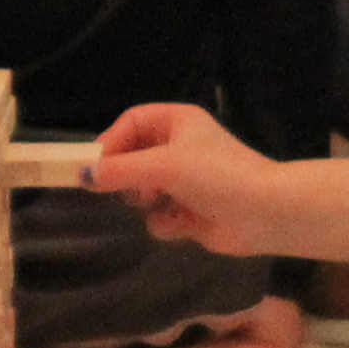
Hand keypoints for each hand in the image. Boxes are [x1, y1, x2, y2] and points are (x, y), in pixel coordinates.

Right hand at [88, 103, 280, 254]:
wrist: (266, 213)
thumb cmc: (216, 175)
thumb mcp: (164, 165)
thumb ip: (120, 170)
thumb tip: (82, 176)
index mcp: (178, 122)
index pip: (131, 122)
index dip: (110, 141)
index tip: (92, 165)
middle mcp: (180, 148)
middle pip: (133, 157)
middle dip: (126, 175)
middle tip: (113, 189)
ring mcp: (186, 182)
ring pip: (143, 189)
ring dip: (144, 199)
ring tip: (154, 201)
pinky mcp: (190, 213)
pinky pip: (159, 216)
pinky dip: (166, 221)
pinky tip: (182, 224)